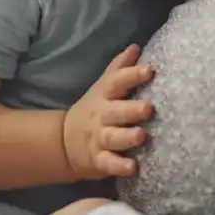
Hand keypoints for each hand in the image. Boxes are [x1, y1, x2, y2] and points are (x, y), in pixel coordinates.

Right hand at [63, 44, 154, 179]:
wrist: (65, 140)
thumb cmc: (95, 108)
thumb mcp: (103, 86)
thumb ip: (119, 68)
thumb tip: (136, 46)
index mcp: (105, 96)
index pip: (117, 82)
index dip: (132, 75)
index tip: (150, 70)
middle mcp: (102, 116)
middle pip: (116, 111)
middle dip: (132, 110)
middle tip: (149, 108)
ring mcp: (99, 138)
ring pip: (113, 138)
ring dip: (127, 137)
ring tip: (142, 136)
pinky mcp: (98, 160)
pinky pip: (108, 164)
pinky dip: (119, 166)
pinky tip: (133, 167)